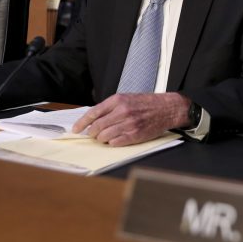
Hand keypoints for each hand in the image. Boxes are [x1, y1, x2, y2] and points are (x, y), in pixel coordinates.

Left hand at [72, 93, 190, 145]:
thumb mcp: (126, 98)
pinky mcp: (135, 135)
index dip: (82, 123)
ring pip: (104, 137)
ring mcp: (129, 124)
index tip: (76, 129)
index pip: (93, 113)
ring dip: (102, 139)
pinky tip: (115, 139)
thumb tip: (93, 118)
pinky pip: (115, 143)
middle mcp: (122, 112)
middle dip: (92, 133)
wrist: (166, 108)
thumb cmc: (146, 103)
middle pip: (97, 127)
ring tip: (106, 137)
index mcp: (118, 100)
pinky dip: (112, 143)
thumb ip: (110, 107)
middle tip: (93, 134)